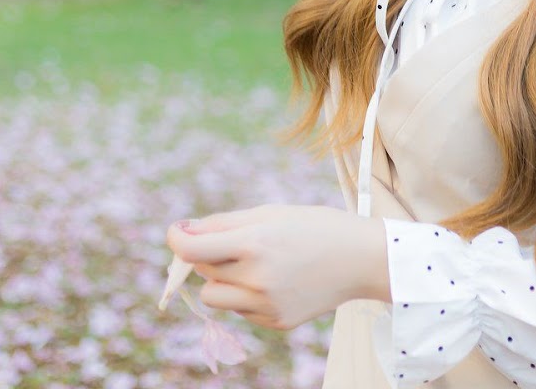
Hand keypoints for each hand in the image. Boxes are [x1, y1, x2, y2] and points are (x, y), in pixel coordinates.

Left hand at [165, 203, 374, 331]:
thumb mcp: (271, 213)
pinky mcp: (275, 323)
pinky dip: (246, 296)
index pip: (192, 250)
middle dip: (206, 255)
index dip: (177, 239)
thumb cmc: (313, 226)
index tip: (176, 232)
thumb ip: (225, 224)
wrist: (359, 259)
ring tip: (251, 265)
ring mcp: (265, 306)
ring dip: (221, 281)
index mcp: (254, 244)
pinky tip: (275, 281)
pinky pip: (240, 311)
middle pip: (203, 272)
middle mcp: (256, 279)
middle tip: (229, 242)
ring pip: (215, 298)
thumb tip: (183, 232)